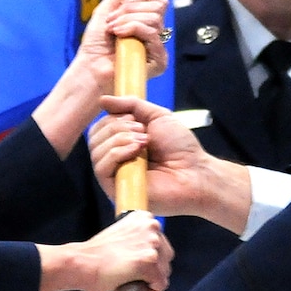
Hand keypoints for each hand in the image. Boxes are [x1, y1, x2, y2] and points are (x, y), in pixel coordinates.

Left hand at [30, 0, 168, 155]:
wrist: (89, 68)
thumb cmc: (96, 44)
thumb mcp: (106, 9)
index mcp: (146, 22)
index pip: (156, 0)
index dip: (136, 0)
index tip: (115, 11)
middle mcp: (155, 34)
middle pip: (158, 6)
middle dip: (130, 10)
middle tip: (111, 23)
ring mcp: (158, 48)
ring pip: (155, 18)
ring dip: (128, 20)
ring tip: (112, 31)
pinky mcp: (159, 61)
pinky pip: (152, 33)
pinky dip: (133, 29)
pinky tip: (119, 37)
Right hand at [36, 210, 171, 290]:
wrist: (82, 263)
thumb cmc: (96, 254)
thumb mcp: (122, 235)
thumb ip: (139, 240)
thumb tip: (151, 256)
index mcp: (145, 218)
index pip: (161, 243)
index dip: (152, 259)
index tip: (140, 267)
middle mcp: (151, 227)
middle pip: (166, 257)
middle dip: (155, 271)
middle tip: (138, 279)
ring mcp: (152, 244)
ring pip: (164, 272)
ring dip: (152, 282)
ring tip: (136, 285)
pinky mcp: (149, 263)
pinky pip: (160, 284)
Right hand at [89, 99, 207, 213]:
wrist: (195, 172)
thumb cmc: (180, 147)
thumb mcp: (156, 116)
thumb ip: (131, 105)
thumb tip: (101, 100)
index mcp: (122, 142)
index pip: (99, 128)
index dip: (112, 118)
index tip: (135, 119)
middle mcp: (115, 159)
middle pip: (94, 137)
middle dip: (117, 127)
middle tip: (143, 131)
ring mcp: (115, 175)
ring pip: (96, 151)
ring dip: (120, 138)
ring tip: (145, 141)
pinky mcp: (116, 190)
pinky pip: (101, 168)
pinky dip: (117, 153)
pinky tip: (137, 151)